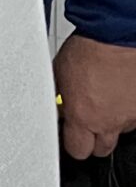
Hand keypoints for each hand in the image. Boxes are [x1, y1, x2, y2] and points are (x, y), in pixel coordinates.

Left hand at [59, 34, 135, 158]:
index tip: (71, 136)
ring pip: (122, 130)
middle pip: (102, 149)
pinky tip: (121, 93)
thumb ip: (61, 101)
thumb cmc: (88, 50)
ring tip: (106, 101)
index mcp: (83, 118)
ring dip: (113, 121)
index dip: (73, 144)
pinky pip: (135, 115)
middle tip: (88, 122)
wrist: (117, 36)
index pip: (77, 150)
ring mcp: (132, 115)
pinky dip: (129, 108)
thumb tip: (58, 110)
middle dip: (93, 139)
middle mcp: (110, 122)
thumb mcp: (59, 77)